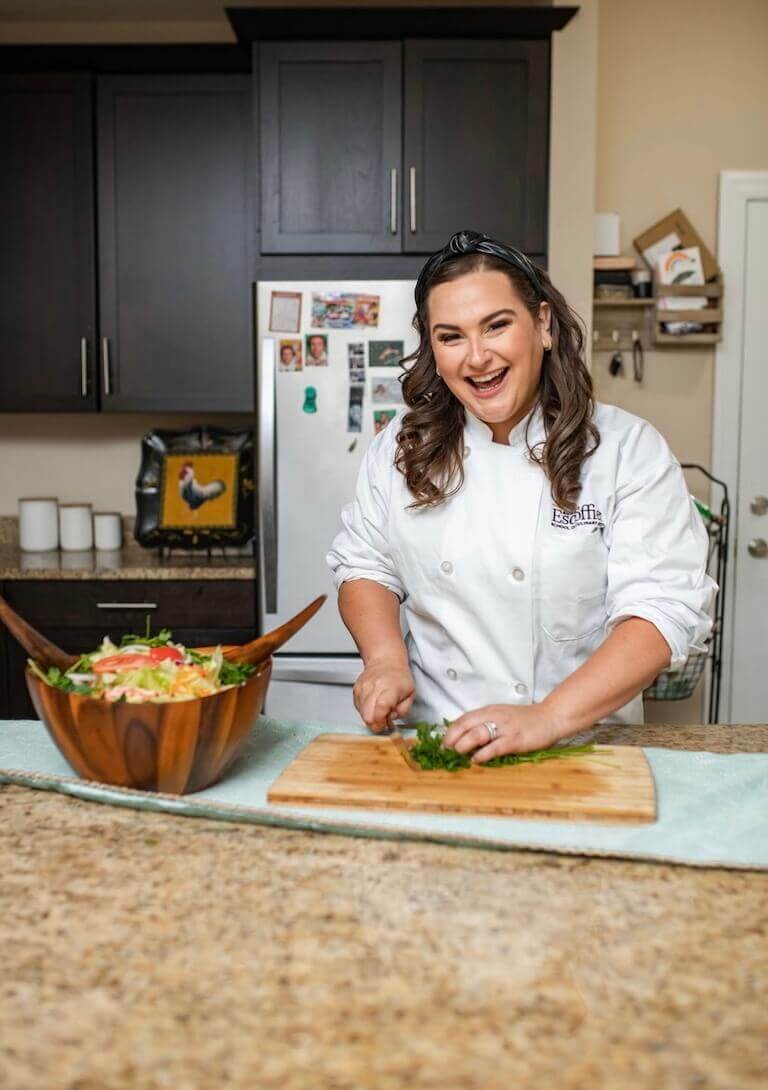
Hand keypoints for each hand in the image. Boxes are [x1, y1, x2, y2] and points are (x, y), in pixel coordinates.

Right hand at [353, 657, 414, 732]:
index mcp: (390, 689)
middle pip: (368, 716)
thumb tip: (391, 719)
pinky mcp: (356, 690)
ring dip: (371, 716)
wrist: (385, 662)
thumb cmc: (399, 678)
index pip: (380, 709)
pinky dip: (365, 710)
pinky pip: (358, 708)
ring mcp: (363, 688)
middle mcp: (374, 687)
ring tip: (379, 709)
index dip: (382, 722)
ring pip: (362, 714)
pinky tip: (373, 704)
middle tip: (383, 718)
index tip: (386, 724)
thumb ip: (403, 710)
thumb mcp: (410, 695)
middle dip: (376, 723)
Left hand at [442, 703, 570, 764]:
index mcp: (490, 710)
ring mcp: (505, 728)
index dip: (451, 730)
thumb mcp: (502, 716)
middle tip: (445, 750)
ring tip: (457, 753)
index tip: (443, 742)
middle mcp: (495, 716)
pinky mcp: (515, 739)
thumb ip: (487, 722)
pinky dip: (483, 754)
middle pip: (466, 724)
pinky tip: (476, 760)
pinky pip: (495, 747)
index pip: (464, 718)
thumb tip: (467, 737)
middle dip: (452, 737)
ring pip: (478, 734)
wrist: (551, 717)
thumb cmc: (526, 719)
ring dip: (464, 744)